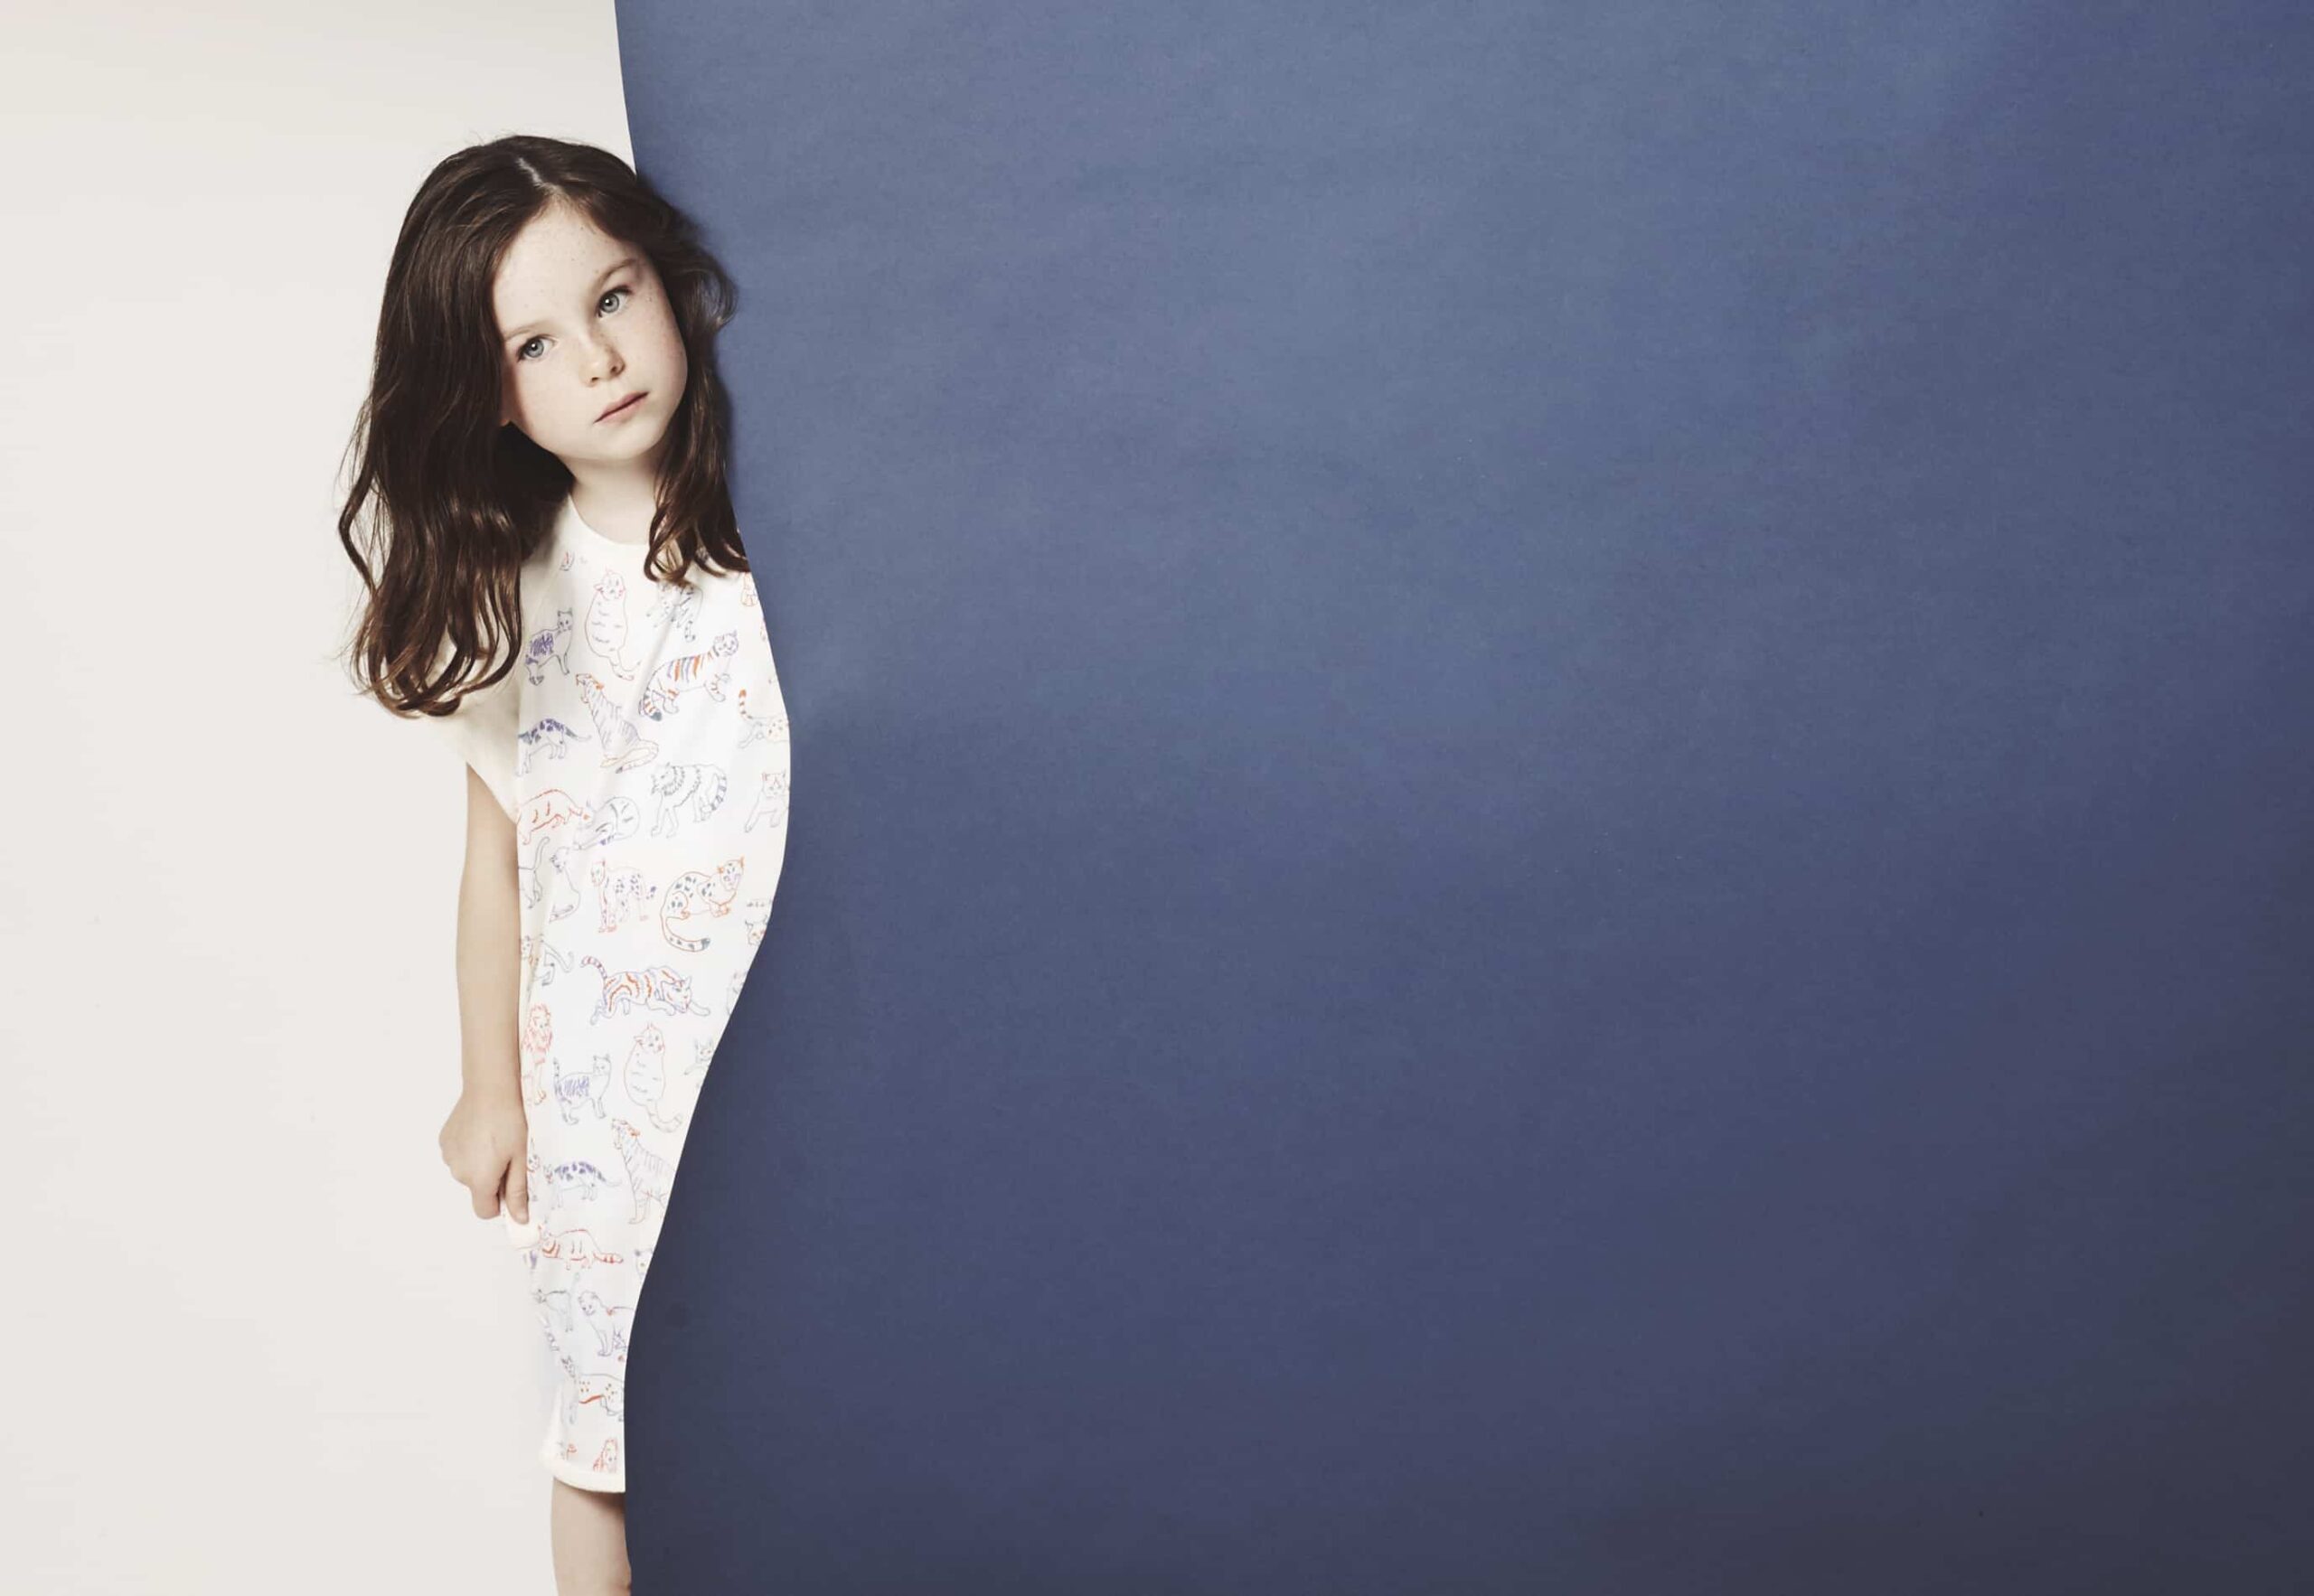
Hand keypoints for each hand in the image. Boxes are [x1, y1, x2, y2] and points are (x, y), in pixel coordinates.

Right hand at [438, 1087, 530, 1224]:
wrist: (491, 1088)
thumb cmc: (510, 1122)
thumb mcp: (522, 1158)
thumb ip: (518, 1191)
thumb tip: (519, 1219)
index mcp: (478, 1180)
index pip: (484, 1211)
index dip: (500, 1203)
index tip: (511, 1186)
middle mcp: (458, 1173)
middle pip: (477, 1189)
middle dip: (492, 1179)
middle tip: (508, 1154)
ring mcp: (448, 1156)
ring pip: (467, 1171)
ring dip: (480, 1163)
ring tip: (494, 1139)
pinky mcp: (444, 1140)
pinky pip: (459, 1155)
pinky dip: (470, 1150)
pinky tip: (481, 1131)